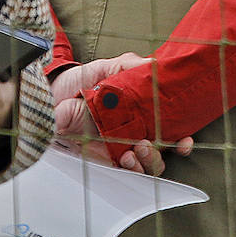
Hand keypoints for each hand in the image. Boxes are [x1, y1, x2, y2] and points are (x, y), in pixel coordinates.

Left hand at [51, 53, 193, 174]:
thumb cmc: (79, 82)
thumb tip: (153, 64)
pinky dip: (130, 168)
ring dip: (147, 162)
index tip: (185, 139)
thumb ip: (128, 65)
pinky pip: (122, 172)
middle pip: (162, 154)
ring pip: (145, 166)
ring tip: (136, 149)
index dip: (182, 139)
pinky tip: (125, 157)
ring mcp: (120, 148)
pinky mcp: (103, 159)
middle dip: (163, 153)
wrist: (50, 97)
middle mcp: (135, 133)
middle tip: (150, 143)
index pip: (169, 130)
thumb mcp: (104, 68)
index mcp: (141, 114)